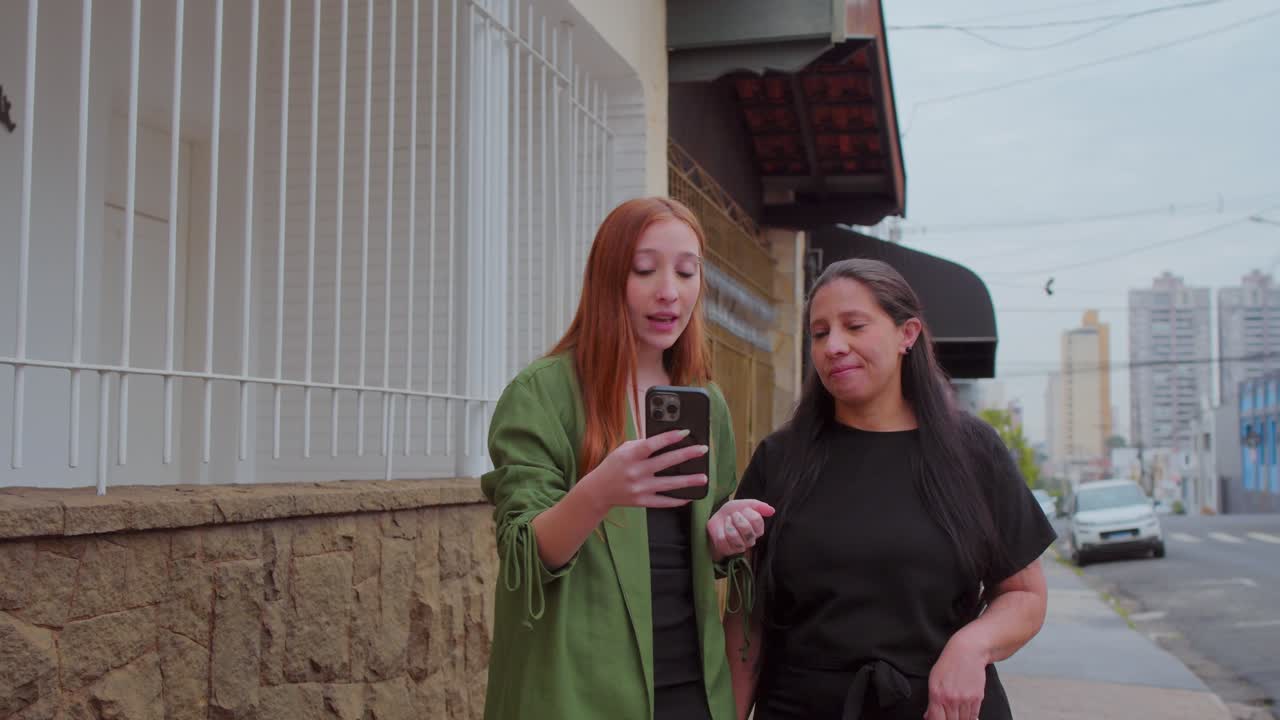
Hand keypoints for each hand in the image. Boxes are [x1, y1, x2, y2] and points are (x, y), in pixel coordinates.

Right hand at [576, 430, 708, 510]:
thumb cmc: (615, 465)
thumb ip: (643, 445)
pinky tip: (690, 496)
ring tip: (704, 477)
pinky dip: (677, 500)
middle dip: (687, 455)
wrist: (598, 490)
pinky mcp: (641, 502)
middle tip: (703, 450)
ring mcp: (639, 488)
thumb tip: (668, 439)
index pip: (652, 444)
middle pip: (665, 462)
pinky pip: (663, 502)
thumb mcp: (624, 449)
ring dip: (688, 481)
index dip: (670, 437)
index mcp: (630, 455)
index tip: (686, 432)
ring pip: (669, 484)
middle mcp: (635, 472)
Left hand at [707, 499, 774, 561]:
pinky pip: (723, 540)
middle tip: (734, 515)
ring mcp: (740, 547)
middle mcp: (751, 540)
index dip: (747, 511)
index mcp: (758, 529)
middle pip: (746, 529)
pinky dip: (720, 531)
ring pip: (734, 536)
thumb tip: (772, 511)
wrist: (718, 519)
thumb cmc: (734, 512)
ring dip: (728, 525)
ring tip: (727, 521)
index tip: (742, 510)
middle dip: (737, 518)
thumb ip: (759, 506)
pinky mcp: (728, 550)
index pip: (756, 519)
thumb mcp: (745, 504)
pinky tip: (722, 530)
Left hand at [924, 632, 988, 719]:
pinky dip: (970, 718)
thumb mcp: (934, 680)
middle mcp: (951, 699)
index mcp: (937, 695)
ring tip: (956, 714)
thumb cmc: (949, 664)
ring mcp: (965, 700)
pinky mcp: (977, 698)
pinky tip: (966, 715)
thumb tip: (929, 716)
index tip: (939, 719)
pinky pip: (973, 716)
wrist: (968, 652)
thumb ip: (931, 701)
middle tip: (948, 715)